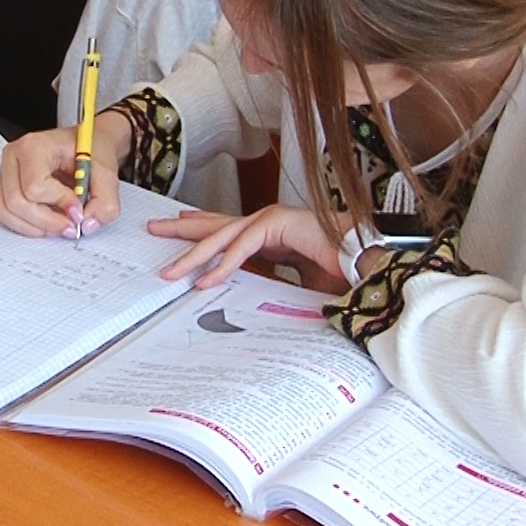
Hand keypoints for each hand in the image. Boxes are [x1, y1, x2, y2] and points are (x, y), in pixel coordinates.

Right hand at [0, 112, 128, 238]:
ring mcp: (6, 171)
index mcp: (35, 145)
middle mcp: (14, 157)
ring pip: (6, 211)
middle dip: (46, 221)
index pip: (35, 186)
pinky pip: (4, 213)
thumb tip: (86, 225)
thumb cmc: (92, 151)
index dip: (58, 203)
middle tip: (70, 226)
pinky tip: (46, 223)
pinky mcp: (4, 186)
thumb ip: (105, 202)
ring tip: (59, 225)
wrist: (88, 144)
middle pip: (16, 202)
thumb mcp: (108, 173)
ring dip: (35, 226)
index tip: (78, 207)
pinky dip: (25, 225)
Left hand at [150, 206, 342, 289]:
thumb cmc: (342, 273)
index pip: (229, 230)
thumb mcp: (296, 285)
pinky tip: (205, 279)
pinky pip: (244, 247)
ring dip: (195, 254)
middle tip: (154, 230)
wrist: (371, 263)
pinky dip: (224, 264)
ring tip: (171, 271)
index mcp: (272, 234)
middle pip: (217, 225)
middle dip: (184, 229)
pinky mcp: (281, 225)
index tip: (178, 229)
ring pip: (224, 236)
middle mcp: (269, 223)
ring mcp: (274, 220)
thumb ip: (271, 286)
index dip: (202, 229)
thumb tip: (248, 305)